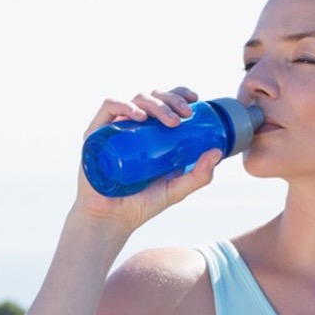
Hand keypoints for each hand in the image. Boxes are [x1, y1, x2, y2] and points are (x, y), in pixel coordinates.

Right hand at [72, 88, 220, 234]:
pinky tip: (140, 117)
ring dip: (156, 104)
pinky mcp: (97, 132)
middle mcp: (134, 126)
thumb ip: (198, 175)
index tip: (195, 100)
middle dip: (172, 100)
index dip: (179, 95)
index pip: (165, 103)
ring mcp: (115, 127)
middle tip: (186, 114)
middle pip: (153, 97)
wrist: (111, 218)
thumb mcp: (176, 189)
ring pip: (136, 99)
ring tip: (171, 121)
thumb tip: (218, 151)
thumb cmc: (142, 204)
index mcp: (152, 133)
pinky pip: (109, 107)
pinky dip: (125, 106)